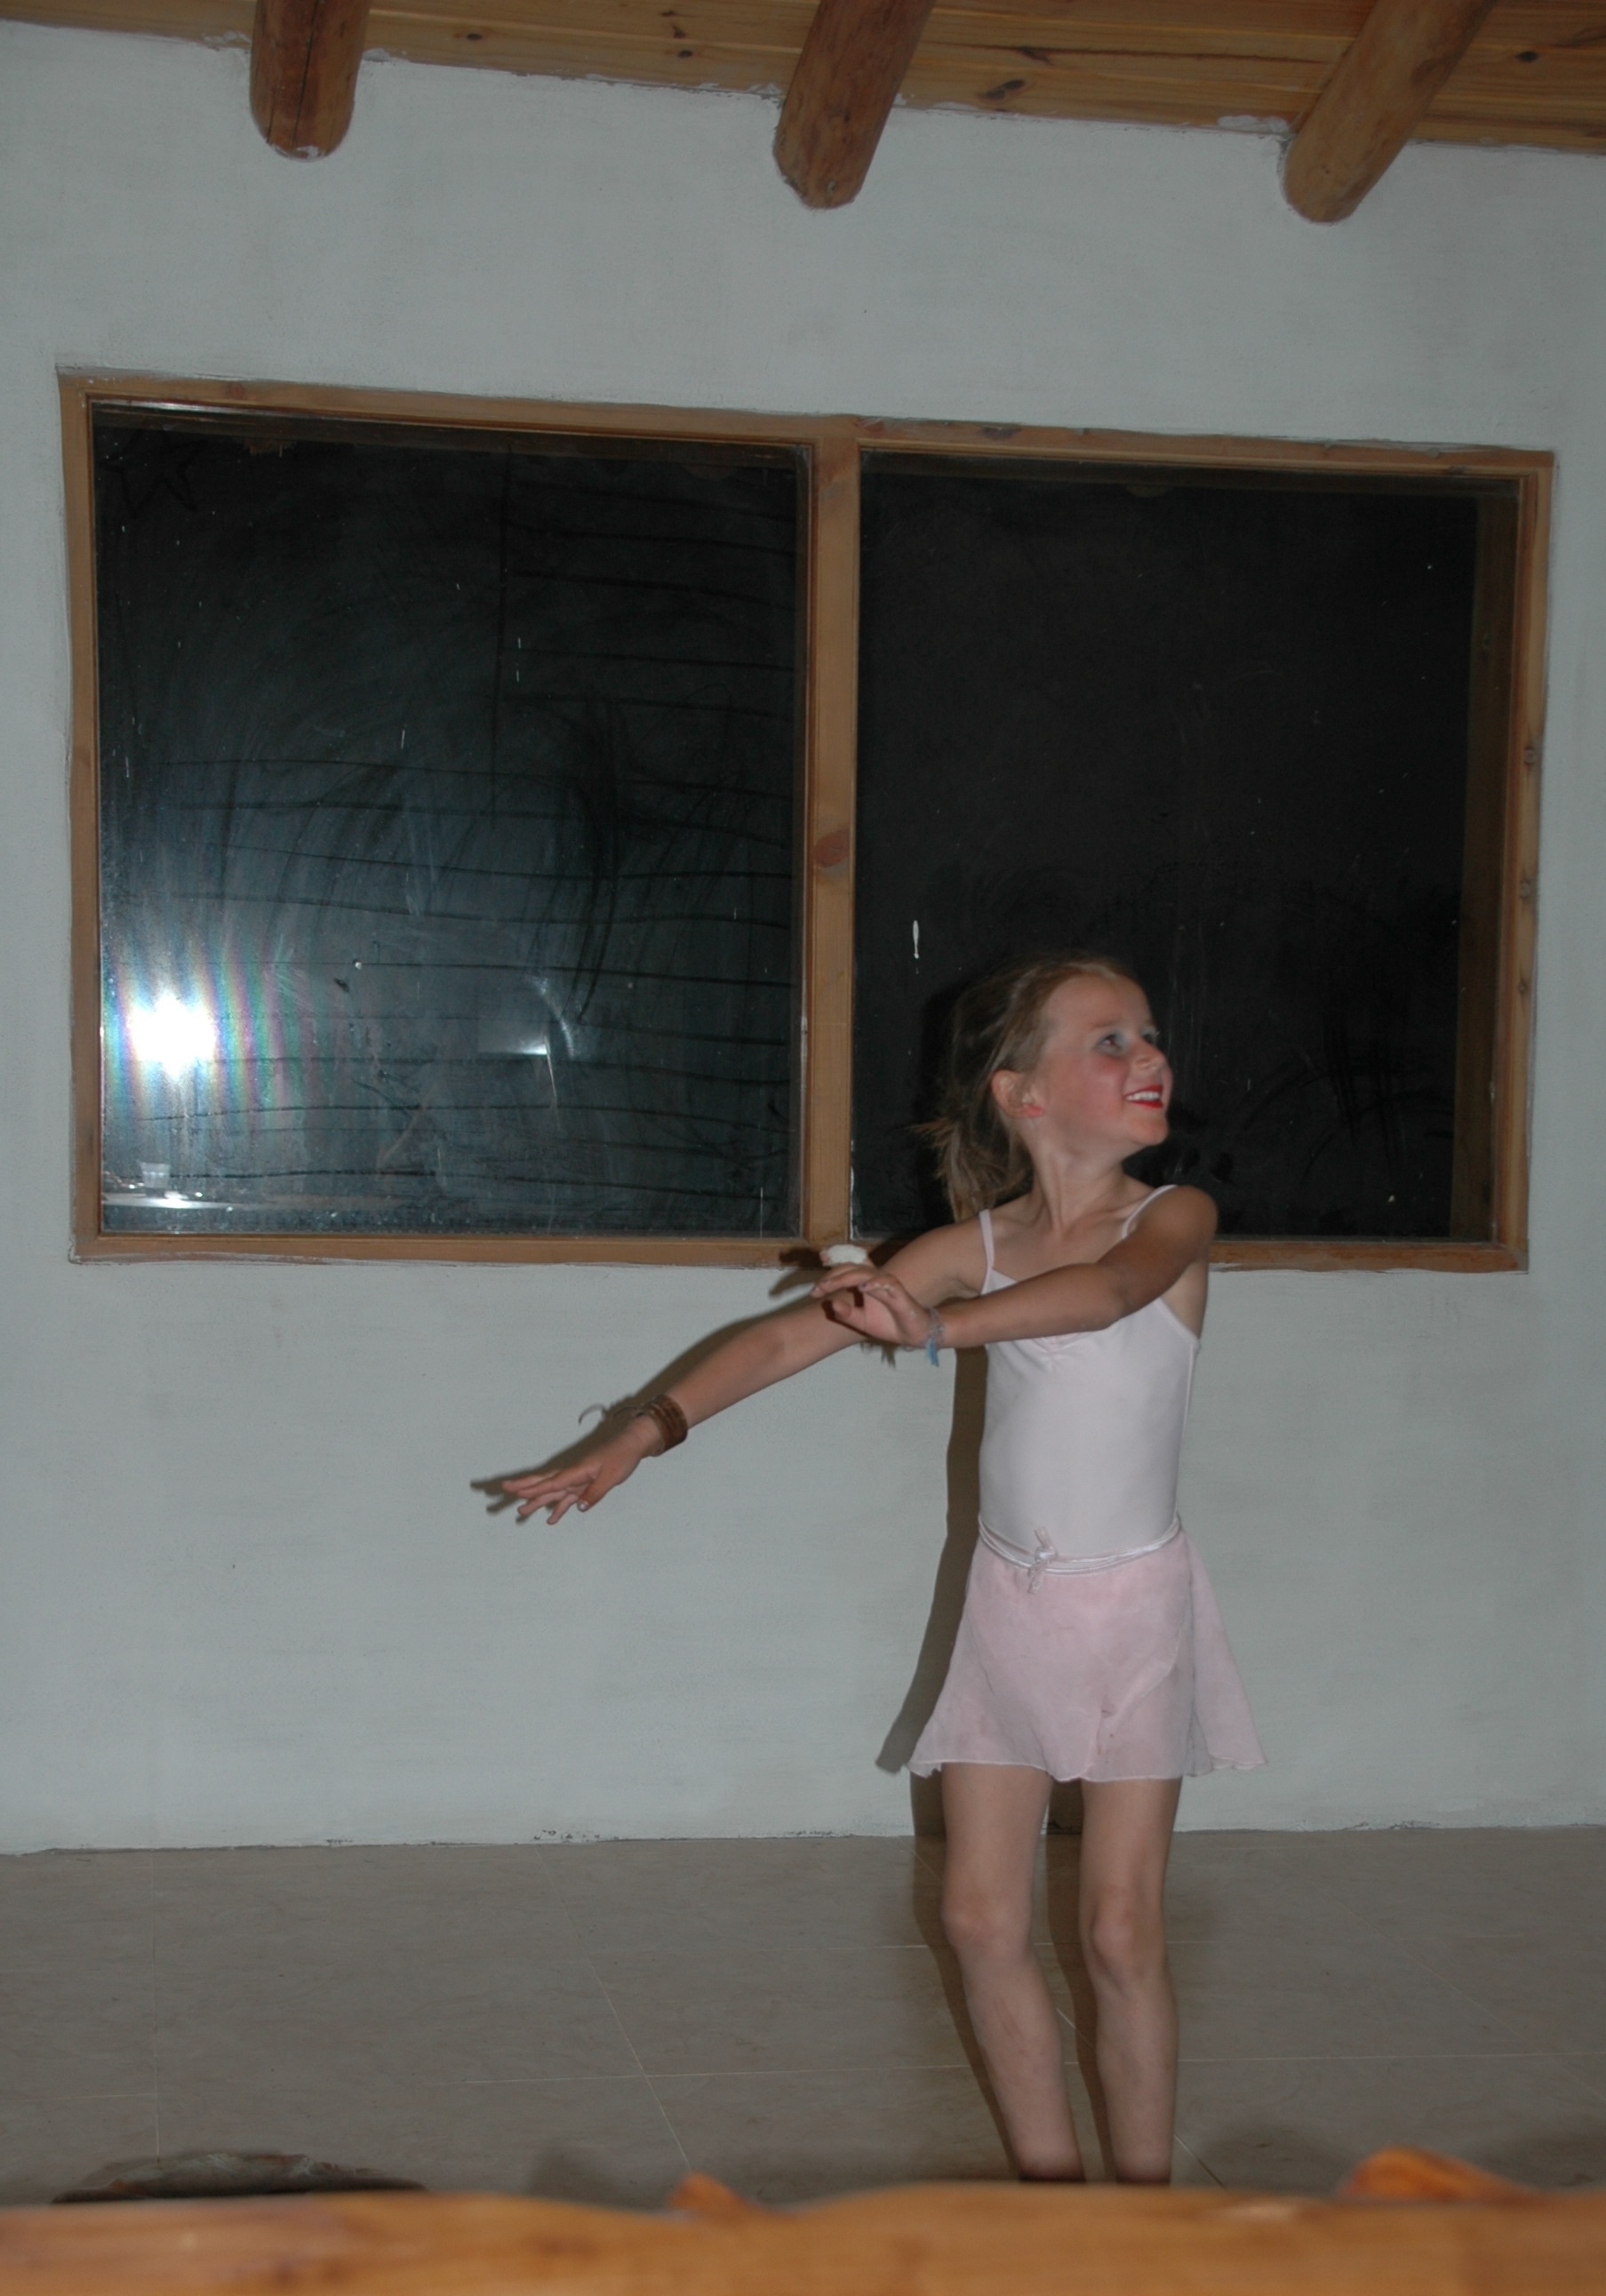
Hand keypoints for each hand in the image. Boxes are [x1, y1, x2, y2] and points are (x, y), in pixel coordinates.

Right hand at [494, 1418, 655, 1524]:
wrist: (632, 1446)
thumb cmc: (621, 1458)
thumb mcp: (611, 1477)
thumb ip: (594, 1493)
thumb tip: (578, 1508)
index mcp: (576, 1471)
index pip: (551, 1482)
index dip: (533, 1488)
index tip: (514, 1491)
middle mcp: (572, 1475)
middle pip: (543, 1483)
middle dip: (524, 1488)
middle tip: (504, 1490)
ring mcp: (577, 1480)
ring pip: (552, 1492)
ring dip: (537, 1501)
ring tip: (520, 1512)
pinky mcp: (583, 1484)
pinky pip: (566, 1497)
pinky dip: (559, 1508)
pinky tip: (551, 1520)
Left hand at [811, 1265, 930, 1348]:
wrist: (911, 1334)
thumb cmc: (888, 1324)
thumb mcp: (861, 1321)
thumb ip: (846, 1314)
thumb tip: (831, 1304)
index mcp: (865, 1284)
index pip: (847, 1270)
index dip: (832, 1268)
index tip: (815, 1279)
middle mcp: (874, 1280)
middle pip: (851, 1269)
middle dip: (832, 1276)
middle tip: (817, 1289)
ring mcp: (886, 1284)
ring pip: (864, 1273)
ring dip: (846, 1278)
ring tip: (831, 1285)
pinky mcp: (899, 1292)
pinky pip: (887, 1282)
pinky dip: (874, 1283)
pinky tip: (862, 1288)